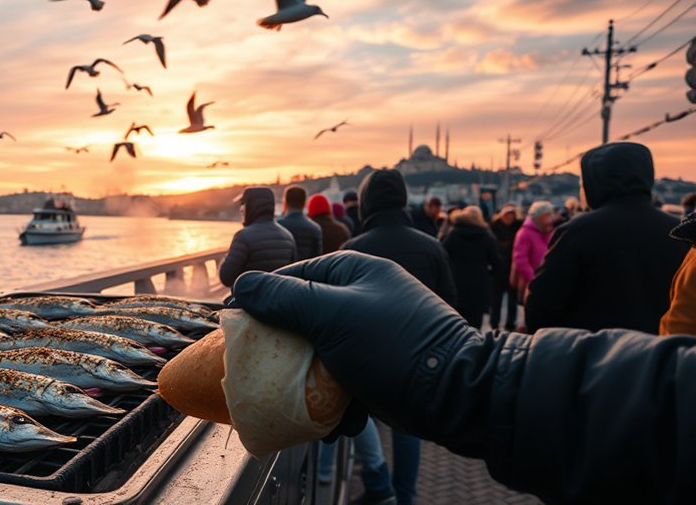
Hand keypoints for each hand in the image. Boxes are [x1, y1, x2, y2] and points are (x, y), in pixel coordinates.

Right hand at [231, 251, 483, 440]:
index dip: (261, 300)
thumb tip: (243, 283)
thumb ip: (284, 299)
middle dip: (287, 353)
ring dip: (311, 385)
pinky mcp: (381, 367)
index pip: (293, 277)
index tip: (235, 327)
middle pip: (304, 318)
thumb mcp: (332, 316)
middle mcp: (364, 296)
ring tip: (307, 409)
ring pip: (322, 354)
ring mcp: (374, 333)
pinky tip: (338, 425)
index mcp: (355, 271)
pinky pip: (345, 379)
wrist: (460, 398)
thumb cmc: (395, 347)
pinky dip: (338, 402)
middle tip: (264, 375)